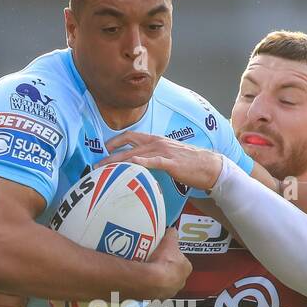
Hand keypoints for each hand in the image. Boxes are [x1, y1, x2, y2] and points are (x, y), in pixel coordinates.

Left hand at [100, 131, 223, 190]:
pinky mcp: (171, 163)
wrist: (209, 167)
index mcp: (156, 140)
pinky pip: (154, 162)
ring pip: (137, 155)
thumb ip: (154, 157)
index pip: (131, 136)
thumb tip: (140, 164)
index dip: (116, 141)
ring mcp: (164, 152)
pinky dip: (142, 162)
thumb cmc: (189, 164)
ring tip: (106, 170)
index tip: (104, 149)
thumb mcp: (168, 156)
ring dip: (119, 162)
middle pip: (129, 146)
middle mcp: (157, 143)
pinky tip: (132, 164)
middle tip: (97, 165)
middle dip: (111, 155)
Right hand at [143, 228, 190, 299]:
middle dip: (166, 268)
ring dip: (157, 277)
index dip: (174, 256)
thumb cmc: (163, 262)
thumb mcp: (169, 242)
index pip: (182, 261)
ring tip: (147, 268)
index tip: (165, 252)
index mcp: (186, 269)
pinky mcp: (155, 297)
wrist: (150, 280)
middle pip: (173, 273)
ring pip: (163, 283)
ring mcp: (167, 292)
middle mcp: (179, 283)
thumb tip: (172, 230)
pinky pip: (152, 289)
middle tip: (155, 260)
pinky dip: (148, 284)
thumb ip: (172, 235)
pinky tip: (141, 277)